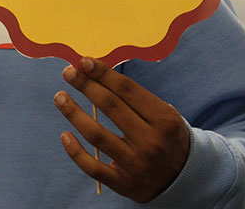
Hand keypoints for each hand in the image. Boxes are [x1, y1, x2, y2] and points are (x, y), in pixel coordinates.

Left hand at [54, 57, 189, 202]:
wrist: (184, 179)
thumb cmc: (166, 137)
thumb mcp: (165, 115)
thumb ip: (137, 99)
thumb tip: (97, 74)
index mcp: (164, 120)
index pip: (128, 90)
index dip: (103, 73)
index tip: (84, 61)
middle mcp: (150, 142)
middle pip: (110, 107)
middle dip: (86, 86)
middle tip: (69, 73)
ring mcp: (136, 164)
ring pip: (97, 135)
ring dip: (74, 113)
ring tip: (60, 97)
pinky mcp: (123, 183)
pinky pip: (92, 167)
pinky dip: (75, 151)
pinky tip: (64, 135)